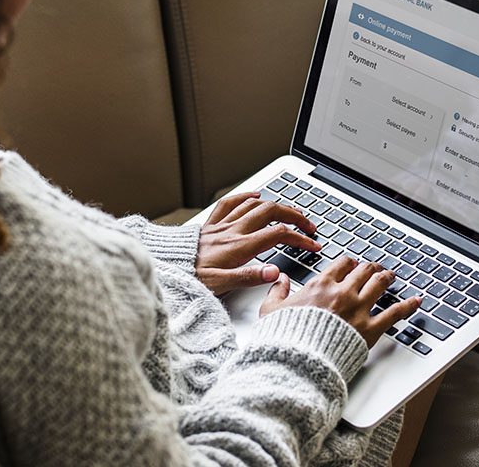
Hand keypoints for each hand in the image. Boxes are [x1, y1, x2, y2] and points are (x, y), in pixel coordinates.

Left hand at [196, 192, 320, 294]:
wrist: (165, 267)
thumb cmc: (189, 278)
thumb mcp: (221, 284)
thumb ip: (249, 277)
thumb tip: (274, 272)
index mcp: (240, 246)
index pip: (279, 235)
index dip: (301, 238)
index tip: (313, 245)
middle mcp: (233, 231)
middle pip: (272, 212)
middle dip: (295, 216)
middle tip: (310, 225)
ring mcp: (222, 225)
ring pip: (255, 205)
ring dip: (277, 205)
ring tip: (291, 212)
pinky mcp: (211, 224)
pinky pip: (230, 203)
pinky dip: (246, 196)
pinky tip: (255, 195)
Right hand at [259, 256, 421, 346]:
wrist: (299, 359)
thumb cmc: (285, 337)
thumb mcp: (270, 310)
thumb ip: (277, 292)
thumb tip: (279, 280)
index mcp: (320, 285)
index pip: (341, 264)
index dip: (348, 263)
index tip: (351, 264)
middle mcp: (343, 292)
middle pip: (363, 271)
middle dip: (370, 268)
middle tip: (374, 268)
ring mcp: (359, 309)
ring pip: (379, 284)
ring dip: (387, 278)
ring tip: (392, 276)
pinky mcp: (370, 328)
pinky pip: (394, 312)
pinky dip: (408, 305)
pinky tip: (417, 300)